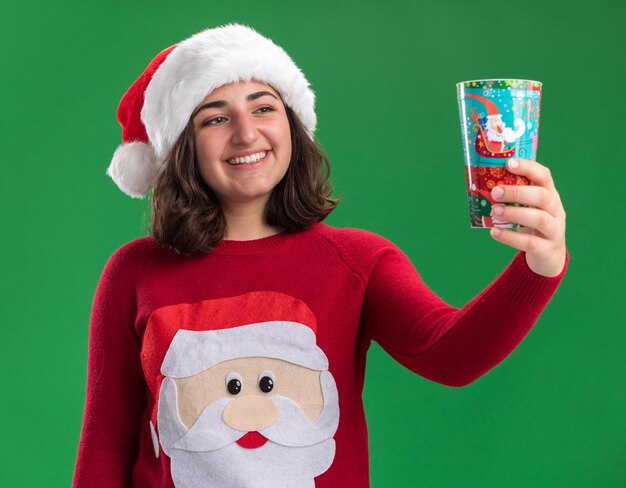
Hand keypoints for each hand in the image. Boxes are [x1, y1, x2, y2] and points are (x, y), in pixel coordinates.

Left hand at [489, 158, 566, 276]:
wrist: (549, 254)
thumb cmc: (532, 224)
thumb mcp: (528, 207)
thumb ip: (512, 197)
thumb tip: (480, 185)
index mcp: (550, 195)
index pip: (544, 176)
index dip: (528, 168)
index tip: (509, 163)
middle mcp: (555, 210)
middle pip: (542, 196)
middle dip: (518, 192)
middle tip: (495, 192)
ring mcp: (554, 230)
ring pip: (539, 219)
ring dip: (514, 213)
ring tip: (494, 211)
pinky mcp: (546, 249)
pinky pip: (530, 242)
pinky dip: (510, 237)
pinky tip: (494, 232)